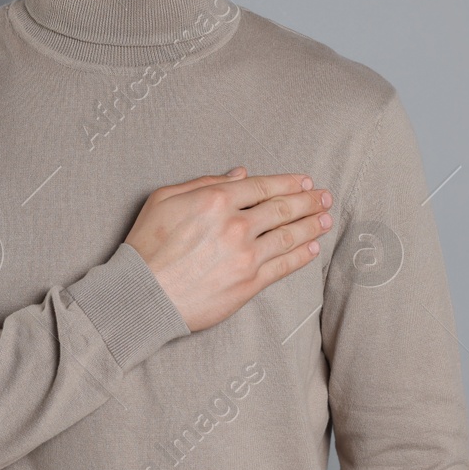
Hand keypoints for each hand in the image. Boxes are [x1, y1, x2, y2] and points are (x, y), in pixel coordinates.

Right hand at [124, 167, 332, 332]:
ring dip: (311, 226)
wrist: (142, 294)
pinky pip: (283, 266)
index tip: (305, 182)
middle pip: (282, 209)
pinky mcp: (248, 284)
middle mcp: (236, 225)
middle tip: (324, 197)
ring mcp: (245, 256)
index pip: (263, 186)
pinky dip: (301, 256)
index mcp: (216, 199)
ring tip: (326, 219)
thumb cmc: (146, 245)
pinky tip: (312, 248)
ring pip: (289, 236)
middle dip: (308, 201)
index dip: (289, 183)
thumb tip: (240, 175)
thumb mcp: (164, 199)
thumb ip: (204, 182)